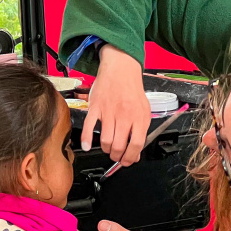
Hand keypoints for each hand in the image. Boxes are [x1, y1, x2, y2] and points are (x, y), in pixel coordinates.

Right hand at [81, 45, 150, 165]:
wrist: (120, 68)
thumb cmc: (132, 90)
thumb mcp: (144, 110)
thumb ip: (141, 130)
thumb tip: (135, 153)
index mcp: (139, 116)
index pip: (136, 144)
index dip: (131, 157)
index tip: (127, 161)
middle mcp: (124, 115)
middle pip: (119, 145)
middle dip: (117, 156)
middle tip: (116, 157)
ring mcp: (109, 111)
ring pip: (106, 140)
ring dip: (106, 149)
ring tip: (108, 148)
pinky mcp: (96, 107)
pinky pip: (89, 126)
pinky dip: (86, 139)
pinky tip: (87, 146)